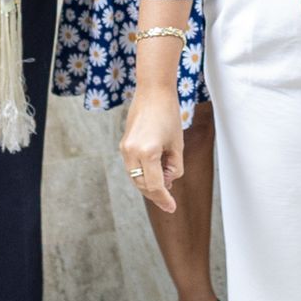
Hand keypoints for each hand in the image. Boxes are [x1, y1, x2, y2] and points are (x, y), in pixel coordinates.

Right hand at [119, 84, 183, 211]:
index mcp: (148, 152)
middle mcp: (132, 153)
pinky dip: (143, 174)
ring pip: (135, 178)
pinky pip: (132, 167)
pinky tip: (156, 174)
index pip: (156, 186)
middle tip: (169, 200)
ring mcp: (125, 149)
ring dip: (149, 185)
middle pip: (143, 185)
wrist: (153, 92)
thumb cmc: (169, 115)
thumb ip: (174, 166)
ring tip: (165, 185)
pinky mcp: (123, 145)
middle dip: (156, 194)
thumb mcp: (177, 144)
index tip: (172, 208)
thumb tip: (168, 182)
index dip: (164, 199)